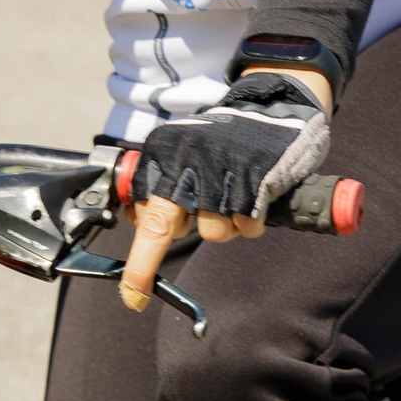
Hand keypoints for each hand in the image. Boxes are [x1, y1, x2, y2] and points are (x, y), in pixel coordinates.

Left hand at [121, 70, 330, 309]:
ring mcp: (220, 174)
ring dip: (223, 225)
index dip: (136, 254)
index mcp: (163, 154)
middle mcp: (185, 163)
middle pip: (162, 228)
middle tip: (135, 293)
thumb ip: (161, 185)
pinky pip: (247, 226)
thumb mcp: (181, 150)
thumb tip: (137, 225)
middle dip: (145, 264)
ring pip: (212, 232)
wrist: (271, 107)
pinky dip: (252, 220)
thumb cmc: (222, 140)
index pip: (139, 210)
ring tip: (231, 199)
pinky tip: (254, 197)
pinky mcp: (254, 181)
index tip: (129, 289)